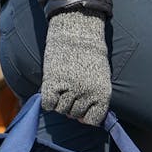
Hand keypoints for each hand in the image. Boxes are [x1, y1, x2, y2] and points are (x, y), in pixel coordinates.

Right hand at [41, 10, 111, 125]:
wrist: (77, 31)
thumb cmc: (89, 56)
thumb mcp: (101, 79)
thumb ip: (94, 100)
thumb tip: (80, 120)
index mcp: (102, 94)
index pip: (93, 120)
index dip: (86, 114)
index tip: (83, 104)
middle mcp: (87, 94)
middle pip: (74, 114)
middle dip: (71, 105)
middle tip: (71, 88)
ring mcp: (70, 89)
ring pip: (61, 110)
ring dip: (60, 101)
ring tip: (63, 84)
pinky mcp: (53, 82)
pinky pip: (49, 104)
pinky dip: (49, 99)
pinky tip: (53, 87)